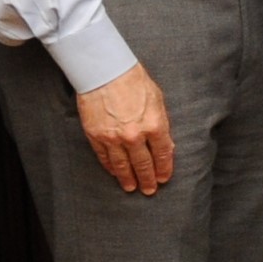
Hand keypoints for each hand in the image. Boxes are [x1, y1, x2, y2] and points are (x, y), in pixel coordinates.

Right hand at [78, 63, 175, 195]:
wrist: (105, 71)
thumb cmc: (134, 81)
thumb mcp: (157, 101)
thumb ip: (161, 125)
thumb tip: (166, 146)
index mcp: (154, 125)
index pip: (162, 155)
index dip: (164, 169)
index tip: (164, 178)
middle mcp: (134, 136)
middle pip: (143, 165)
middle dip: (148, 179)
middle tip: (150, 190)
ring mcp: (113, 138)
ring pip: (123, 166)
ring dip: (128, 179)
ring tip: (132, 188)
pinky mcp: (96, 136)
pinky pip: (105, 158)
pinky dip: (111, 168)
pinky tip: (116, 173)